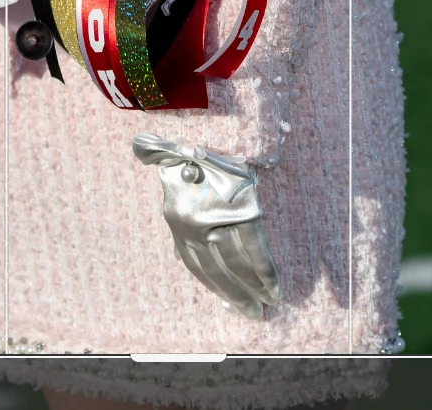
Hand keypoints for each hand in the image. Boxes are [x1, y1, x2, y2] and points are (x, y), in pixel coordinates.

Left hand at [132, 135, 281, 318]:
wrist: (208, 117)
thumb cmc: (193, 140)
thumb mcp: (177, 164)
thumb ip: (172, 183)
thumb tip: (157, 193)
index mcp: (178, 215)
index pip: (195, 262)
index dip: (214, 284)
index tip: (229, 300)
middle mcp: (193, 221)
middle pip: (216, 269)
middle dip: (235, 294)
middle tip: (252, 313)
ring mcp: (216, 217)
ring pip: (235, 264)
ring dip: (252, 288)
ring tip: (266, 304)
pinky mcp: (240, 208)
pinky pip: (253, 248)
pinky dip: (265, 270)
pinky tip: (274, 286)